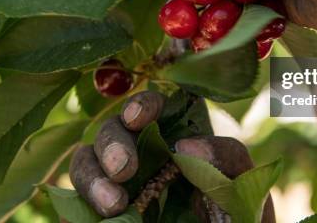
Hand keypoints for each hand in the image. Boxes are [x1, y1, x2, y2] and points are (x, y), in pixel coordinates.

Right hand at [69, 91, 274, 220]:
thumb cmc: (232, 208)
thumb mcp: (240, 179)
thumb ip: (226, 156)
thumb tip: (185, 145)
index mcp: (173, 133)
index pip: (152, 106)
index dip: (141, 104)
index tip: (138, 118)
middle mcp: (139, 151)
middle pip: (113, 130)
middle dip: (112, 143)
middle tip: (124, 169)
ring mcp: (116, 181)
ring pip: (86, 161)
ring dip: (91, 176)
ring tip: (112, 205)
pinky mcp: (99, 208)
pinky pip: (77, 200)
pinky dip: (80, 202)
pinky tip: (99, 215)